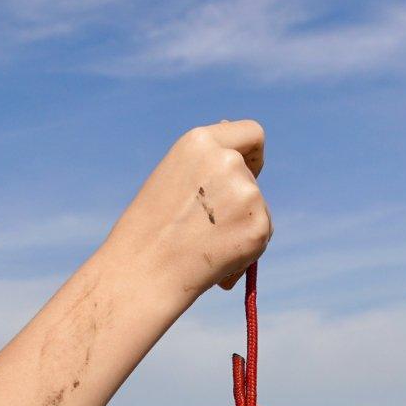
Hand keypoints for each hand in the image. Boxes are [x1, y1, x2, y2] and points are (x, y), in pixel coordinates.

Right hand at [107, 120, 271, 296]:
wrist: (143, 272)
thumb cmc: (149, 232)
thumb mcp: (172, 181)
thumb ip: (206, 168)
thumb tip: (240, 159)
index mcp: (200, 142)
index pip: (251, 133)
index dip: (252, 154)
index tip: (249, 170)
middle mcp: (227, 160)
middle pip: (252, 178)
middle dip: (238, 202)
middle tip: (203, 231)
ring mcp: (246, 193)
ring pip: (258, 209)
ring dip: (239, 229)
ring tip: (202, 250)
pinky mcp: (258, 226)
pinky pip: (262, 236)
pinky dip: (245, 253)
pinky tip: (213, 264)